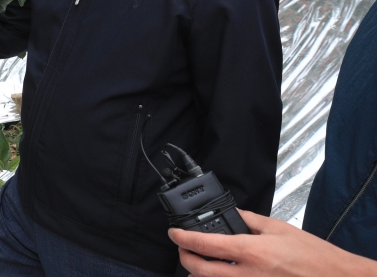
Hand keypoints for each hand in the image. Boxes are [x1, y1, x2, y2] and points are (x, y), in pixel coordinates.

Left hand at [169, 209, 376, 276]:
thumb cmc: (313, 256)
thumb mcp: (278, 228)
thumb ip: (250, 221)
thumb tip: (232, 216)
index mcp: (251, 251)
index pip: (205, 244)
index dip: (183, 238)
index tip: (174, 232)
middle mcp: (247, 275)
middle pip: (200, 271)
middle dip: (185, 258)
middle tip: (182, 247)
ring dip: (200, 273)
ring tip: (199, 260)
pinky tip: (221, 273)